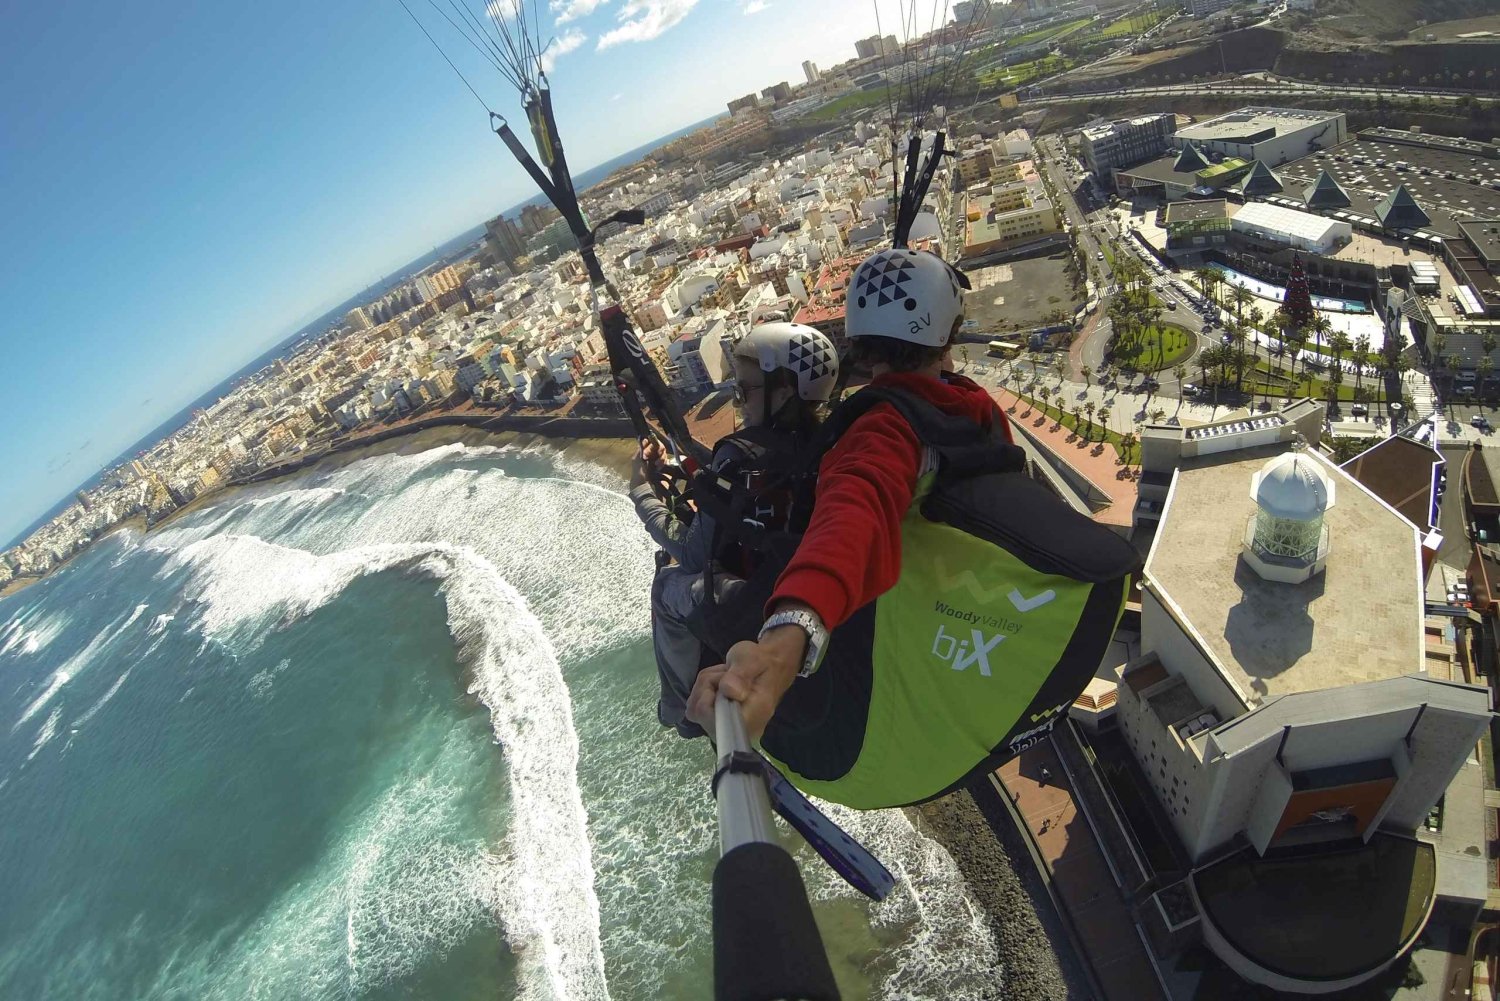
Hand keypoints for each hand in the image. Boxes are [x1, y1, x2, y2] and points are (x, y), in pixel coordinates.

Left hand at [630, 438, 663, 487]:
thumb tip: (644, 439)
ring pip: (664, 454)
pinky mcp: (666, 469)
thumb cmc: (640, 475)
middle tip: (656, 456)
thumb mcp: (637, 461)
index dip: (653, 443)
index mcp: (644, 454)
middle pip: (659, 447)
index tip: (652, 446)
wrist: (647, 489)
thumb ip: (640, 449)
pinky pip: (668, 461)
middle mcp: (652, 457)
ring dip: (661, 458)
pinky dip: (665, 463)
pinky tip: (661, 468)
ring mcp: (659, 463)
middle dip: (658, 450)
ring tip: (657, 465)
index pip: (651, 444)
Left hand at [686, 629, 804, 740]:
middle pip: (699, 714)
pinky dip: (702, 691)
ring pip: (694, 710)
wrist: (768, 668)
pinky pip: (694, 708)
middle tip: (725, 674)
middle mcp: (738, 732)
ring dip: (704, 687)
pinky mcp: (716, 724)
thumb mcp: (752, 659)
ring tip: (725, 678)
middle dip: (706, 687)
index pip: (714, 722)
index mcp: (751, 720)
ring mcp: (726, 731)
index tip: (722, 680)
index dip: (708, 699)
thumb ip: (741, 675)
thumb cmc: (762, 663)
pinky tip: (718, 685)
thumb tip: (729, 691)